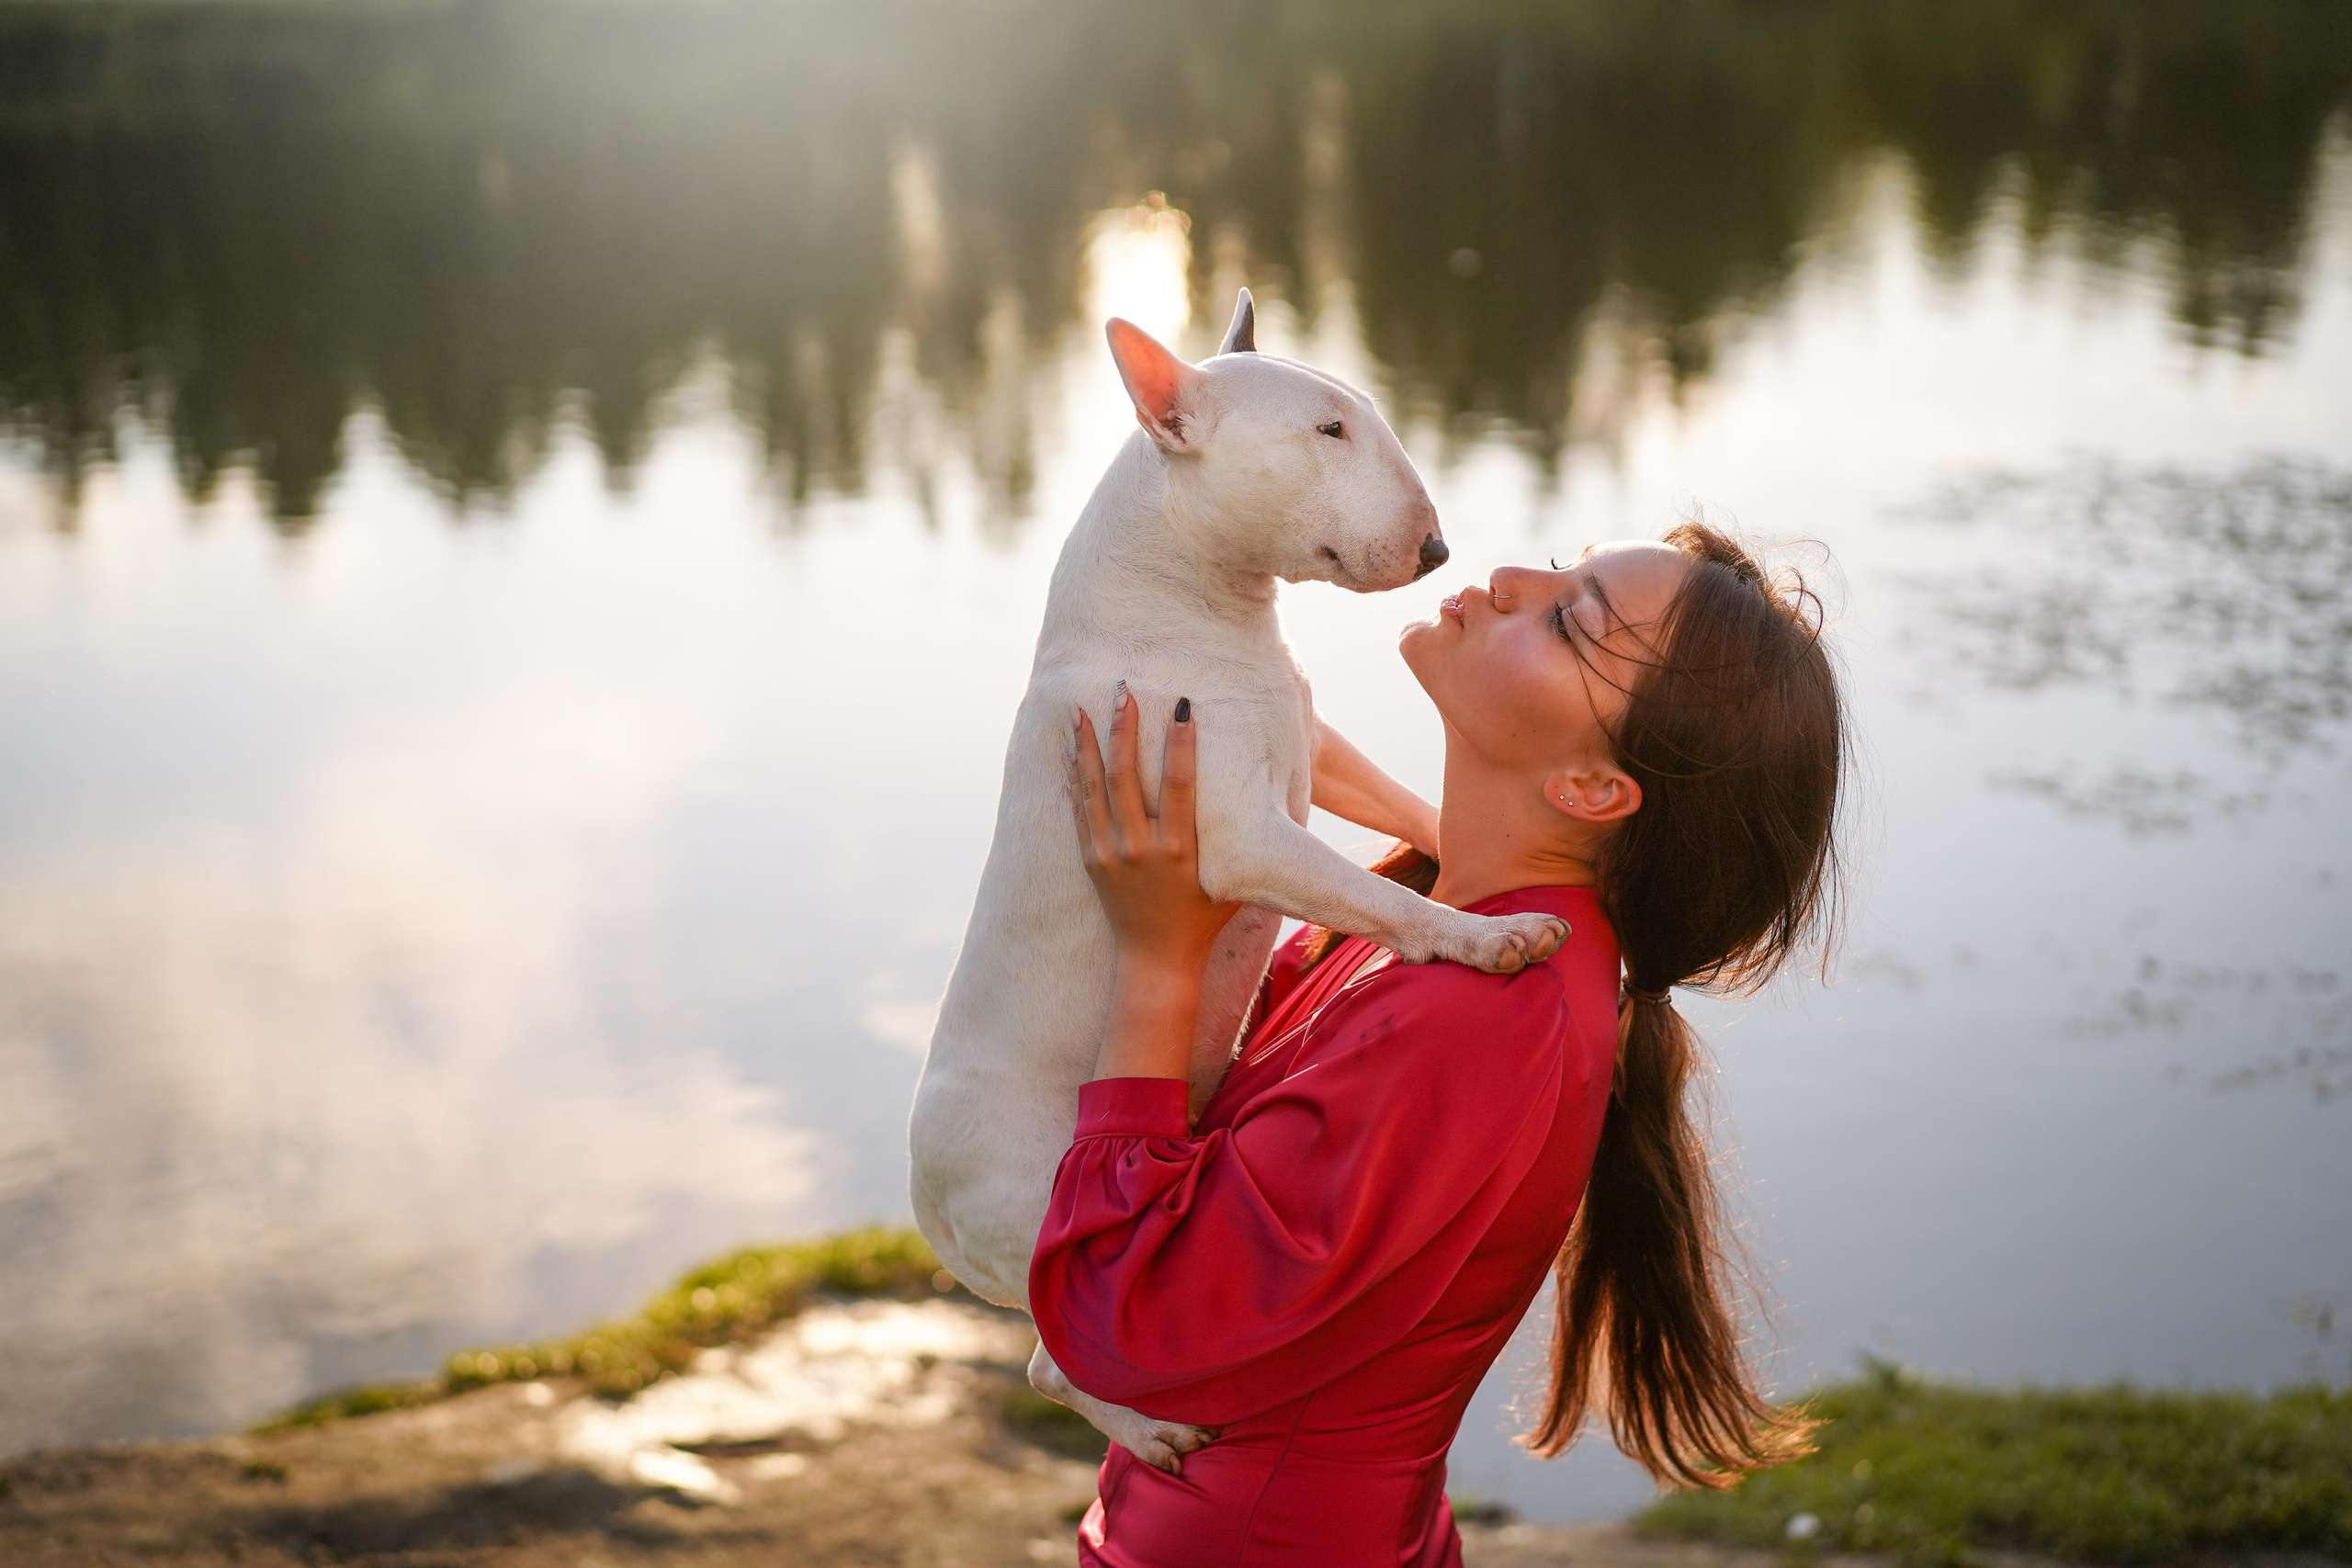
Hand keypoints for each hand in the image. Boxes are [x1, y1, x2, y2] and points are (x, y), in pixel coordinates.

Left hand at [1070, 687, 1240, 976]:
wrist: (1157, 961)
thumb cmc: (1205, 918)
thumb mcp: (1234, 881)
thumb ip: (1249, 844)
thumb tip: (1283, 802)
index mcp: (1180, 852)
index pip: (1180, 786)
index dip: (1181, 744)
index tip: (1182, 706)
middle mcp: (1141, 850)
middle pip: (1127, 778)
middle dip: (1125, 729)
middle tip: (1124, 688)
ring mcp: (1110, 855)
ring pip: (1094, 789)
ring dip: (1088, 745)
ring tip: (1081, 707)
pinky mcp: (1091, 861)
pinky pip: (1078, 811)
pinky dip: (1073, 777)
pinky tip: (1069, 748)